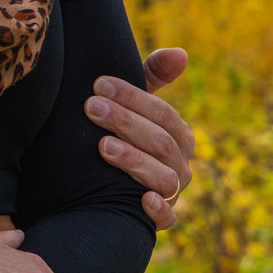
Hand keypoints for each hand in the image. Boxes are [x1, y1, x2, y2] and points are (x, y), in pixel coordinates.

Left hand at [89, 46, 196, 229]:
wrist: (100, 185)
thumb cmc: (121, 134)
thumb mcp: (132, 104)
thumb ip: (152, 76)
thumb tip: (181, 53)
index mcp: (179, 136)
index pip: (163, 114)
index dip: (132, 98)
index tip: (99, 84)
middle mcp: (181, 165)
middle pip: (160, 143)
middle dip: (125, 123)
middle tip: (91, 108)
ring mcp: (172, 193)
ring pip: (163, 177)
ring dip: (134, 160)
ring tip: (102, 146)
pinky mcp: (160, 219)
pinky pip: (167, 220)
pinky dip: (157, 210)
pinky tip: (140, 199)